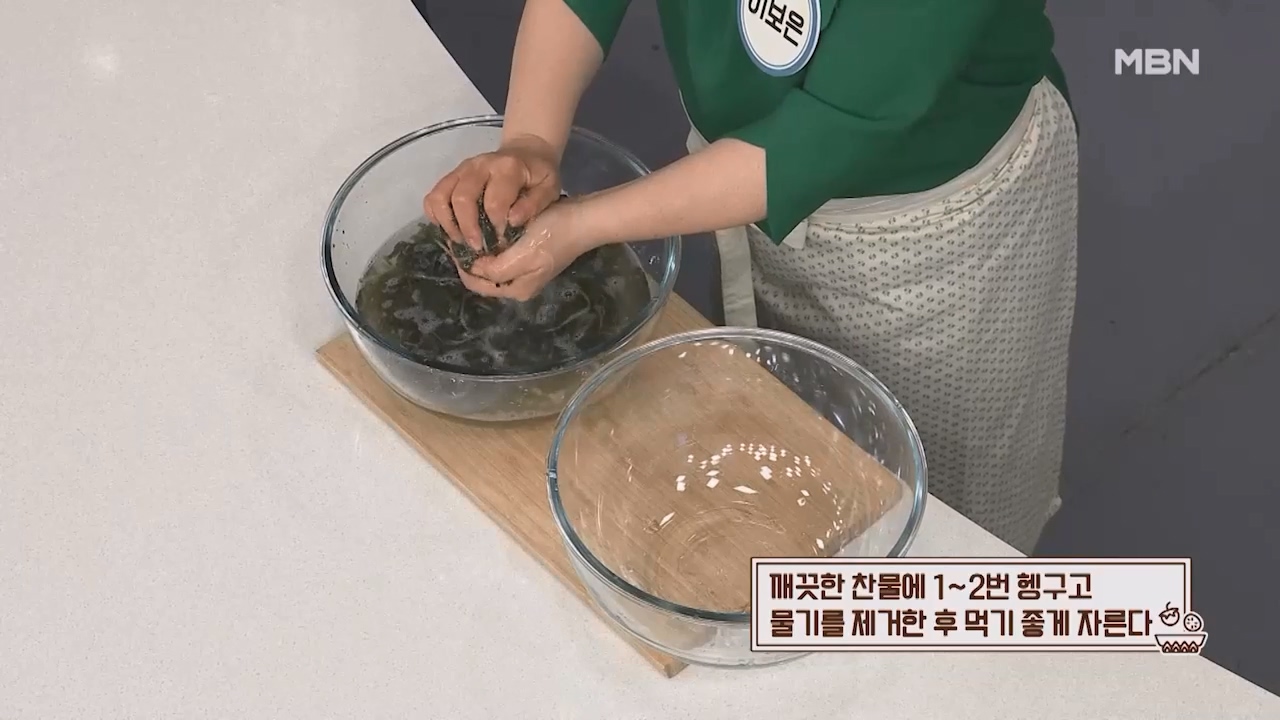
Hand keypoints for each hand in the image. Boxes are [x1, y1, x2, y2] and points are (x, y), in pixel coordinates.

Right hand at [423, 134, 561, 251]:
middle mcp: (480, 165)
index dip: (495, 226)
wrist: (525, 152)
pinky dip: (436, 216)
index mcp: (507, 168)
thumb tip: (512, 221)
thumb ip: (534, 204)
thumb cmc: (538, 176)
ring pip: (441, 196)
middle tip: (478, 248)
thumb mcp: (548, 188)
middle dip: (468, 228)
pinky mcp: (452, 175)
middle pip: (462, 198)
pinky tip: (450, 230)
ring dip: (448, 224)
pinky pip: (433, 196)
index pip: (493, 201)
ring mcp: (462, 169)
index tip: (502, 242)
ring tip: (461, 242)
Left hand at [460, 199, 591, 300]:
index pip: (476, 284)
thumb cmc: (552, 235)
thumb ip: (495, 267)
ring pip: (491, 266)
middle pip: (482, 277)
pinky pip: (502, 256)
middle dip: (468, 259)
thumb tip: (474, 267)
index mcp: (516, 290)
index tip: (452, 242)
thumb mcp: (522, 254)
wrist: (583, 220)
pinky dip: (491, 246)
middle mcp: (519, 286)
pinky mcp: (530, 257)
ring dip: (479, 252)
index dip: (461, 265)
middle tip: (457, 235)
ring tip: (468, 231)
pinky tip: (486, 230)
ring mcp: (525, 272)